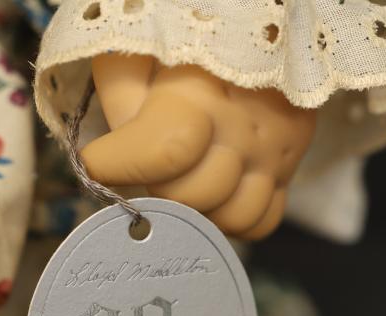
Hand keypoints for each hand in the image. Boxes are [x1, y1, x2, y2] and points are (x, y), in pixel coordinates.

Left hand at [82, 54, 316, 239]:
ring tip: (179, 179)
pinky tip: (214, 192)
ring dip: (195, 208)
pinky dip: (232, 217)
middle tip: (143, 163)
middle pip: (188, 196)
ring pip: (228, 217)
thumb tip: (106, 154)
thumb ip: (120, 96)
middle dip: (154, 185)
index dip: (115, 165)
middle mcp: (243, 132)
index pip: (160, 154)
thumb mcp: (145, 47)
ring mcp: (272, 154)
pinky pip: (260, 220)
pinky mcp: (289, 168)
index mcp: (203, 94)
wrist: (267, 25)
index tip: (95, 160)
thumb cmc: (193, 36)